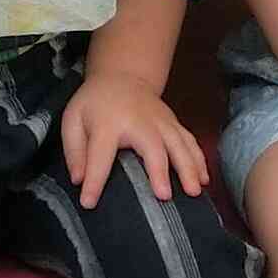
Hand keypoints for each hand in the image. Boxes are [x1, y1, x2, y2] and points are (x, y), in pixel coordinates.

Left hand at [59, 72, 208, 207]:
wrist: (123, 76)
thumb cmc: (95, 103)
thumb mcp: (73, 120)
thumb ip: (74, 150)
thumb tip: (79, 180)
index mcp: (108, 123)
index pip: (100, 154)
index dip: (95, 180)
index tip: (89, 202)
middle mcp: (139, 121)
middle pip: (152, 146)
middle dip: (159, 171)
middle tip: (164, 196)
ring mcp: (161, 122)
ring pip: (179, 144)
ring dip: (188, 168)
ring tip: (193, 191)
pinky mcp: (174, 124)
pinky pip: (190, 142)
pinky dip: (199, 160)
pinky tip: (205, 180)